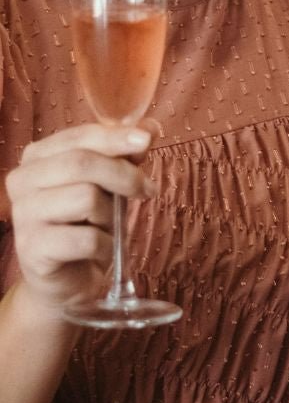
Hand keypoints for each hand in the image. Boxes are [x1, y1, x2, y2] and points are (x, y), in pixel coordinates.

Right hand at [4, 121, 158, 317]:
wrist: (69, 277)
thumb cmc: (89, 221)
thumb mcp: (111, 182)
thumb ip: (127, 153)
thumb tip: (151, 125)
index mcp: (37, 157)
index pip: (79, 136)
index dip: (116, 137)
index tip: (147, 140)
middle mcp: (22, 181)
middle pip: (82, 163)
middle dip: (124, 175)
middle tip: (147, 190)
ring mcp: (22, 215)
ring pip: (86, 198)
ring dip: (111, 215)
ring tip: (107, 227)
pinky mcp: (31, 249)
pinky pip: (85, 238)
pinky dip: (105, 245)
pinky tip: (99, 251)